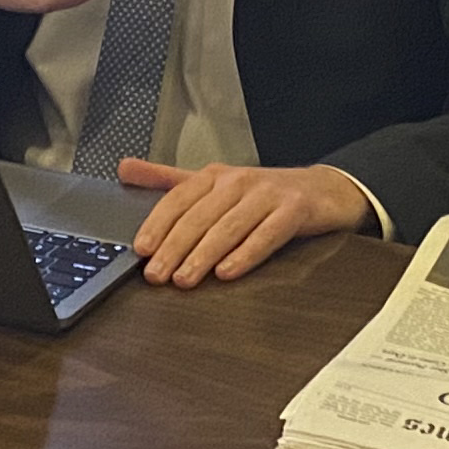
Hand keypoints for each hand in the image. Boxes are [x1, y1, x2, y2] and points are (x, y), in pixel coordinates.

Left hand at [117, 157, 373, 285]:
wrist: (324, 189)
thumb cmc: (264, 193)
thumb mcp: (214, 183)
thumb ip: (169, 180)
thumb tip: (124, 169)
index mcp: (215, 175)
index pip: (178, 198)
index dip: (158, 224)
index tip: (142, 249)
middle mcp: (238, 181)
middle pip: (200, 216)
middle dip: (175, 247)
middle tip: (157, 275)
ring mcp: (267, 195)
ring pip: (229, 226)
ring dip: (203, 255)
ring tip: (185, 279)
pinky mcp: (294, 210)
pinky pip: (266, 235)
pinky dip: (245, 254)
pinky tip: (227, 273)